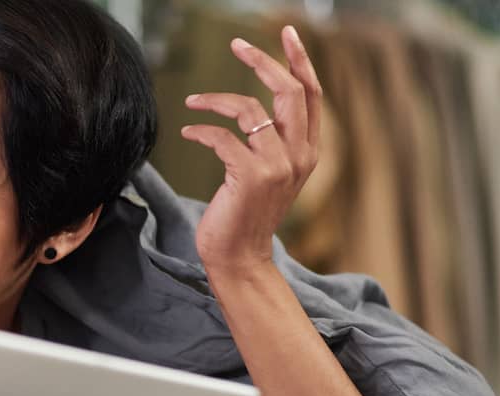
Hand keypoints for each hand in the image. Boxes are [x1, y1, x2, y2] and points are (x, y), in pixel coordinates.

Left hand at [182, 26, 322, 272]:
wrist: (240, 258)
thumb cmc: (246, 214)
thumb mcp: (269, 174)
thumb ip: (272, 142)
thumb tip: (255, 108)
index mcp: (308, 151)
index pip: (312, 95)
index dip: (299, 60)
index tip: (284, 33)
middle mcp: (300, 155)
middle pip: (289, 91)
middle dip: (262, 61)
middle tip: (236, 44)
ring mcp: (277, 166)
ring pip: (250, 108)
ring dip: (216, 98)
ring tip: (193, 100)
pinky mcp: (251, 176)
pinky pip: (222, 136)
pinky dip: (201, 129)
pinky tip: (188, 133)